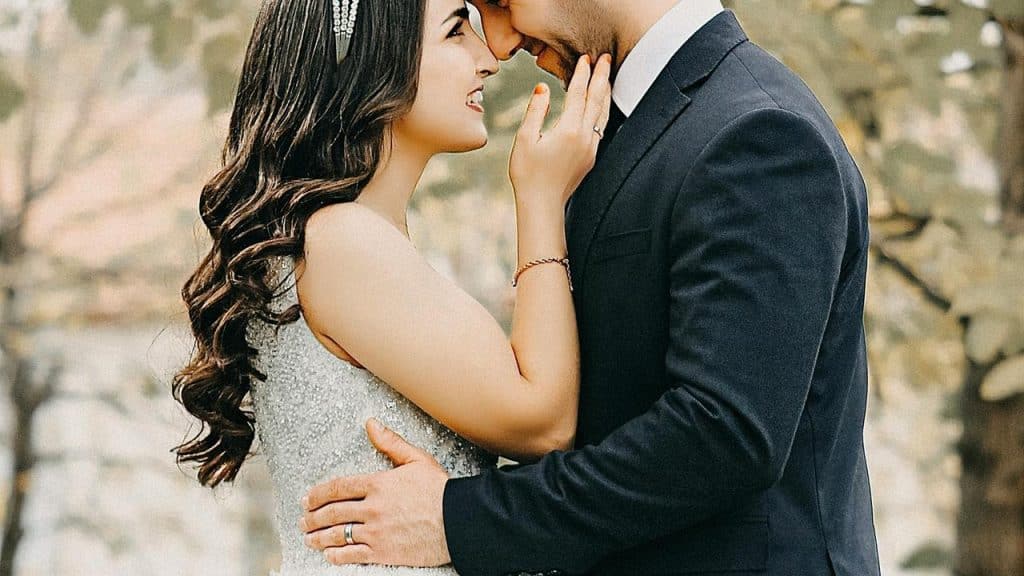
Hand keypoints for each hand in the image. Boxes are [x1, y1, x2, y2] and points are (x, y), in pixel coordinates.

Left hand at [300, 419, 450, 566]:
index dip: (317, 494)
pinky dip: (337, 555)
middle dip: (312, 517)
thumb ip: (390, 443)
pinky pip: (352, 554)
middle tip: (303, 520)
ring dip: (318, 537)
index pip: (338, 488)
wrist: (459, 520)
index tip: (307, 498)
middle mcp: (372, 507)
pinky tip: (330, 554)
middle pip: (332, 512)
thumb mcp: (416, 459)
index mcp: (378, 483)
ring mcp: (376, 531)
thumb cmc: (440, 490)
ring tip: (309, 538)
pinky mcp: (383, 552)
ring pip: (338, 534)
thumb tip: (370, 424)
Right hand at [510, 53, 612, 210]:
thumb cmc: (528, 173)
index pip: (578, 94)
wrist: (542, 204)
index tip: (585, 58)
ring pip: (602, 113)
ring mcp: (591, 148)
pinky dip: (601, 110)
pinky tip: (599, 106)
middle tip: (605, 58)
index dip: (582, 74)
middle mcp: (585, 137)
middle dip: (601, 77)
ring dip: (605, 93)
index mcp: (569, 130)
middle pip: (597, 99)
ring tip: (606, 77)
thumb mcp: (525, 139)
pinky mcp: (591, 157)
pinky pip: (600, 126)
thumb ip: (536, 111)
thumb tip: (542, 88)